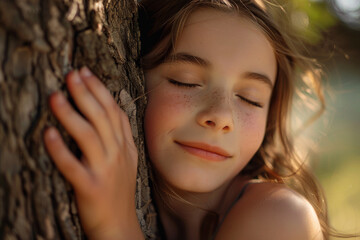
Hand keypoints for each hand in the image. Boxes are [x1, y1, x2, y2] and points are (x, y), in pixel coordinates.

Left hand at [43, 67, 143, 239]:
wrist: (119, 226)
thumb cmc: (119, 190)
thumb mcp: (127, 160)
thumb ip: (121, 135)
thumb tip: (111, 108)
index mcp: (125, 146)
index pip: (113, 111)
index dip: (99, 90)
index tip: (85, 72)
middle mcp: (116, 154)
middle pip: (101, 118)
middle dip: (86, 93)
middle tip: (71, 75)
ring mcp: (104, 170)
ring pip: (88, 137)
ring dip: (71, 115)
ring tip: (55, 96)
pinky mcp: (90, 188)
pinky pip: (73, 166)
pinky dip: (59, 150)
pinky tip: (48, 134)